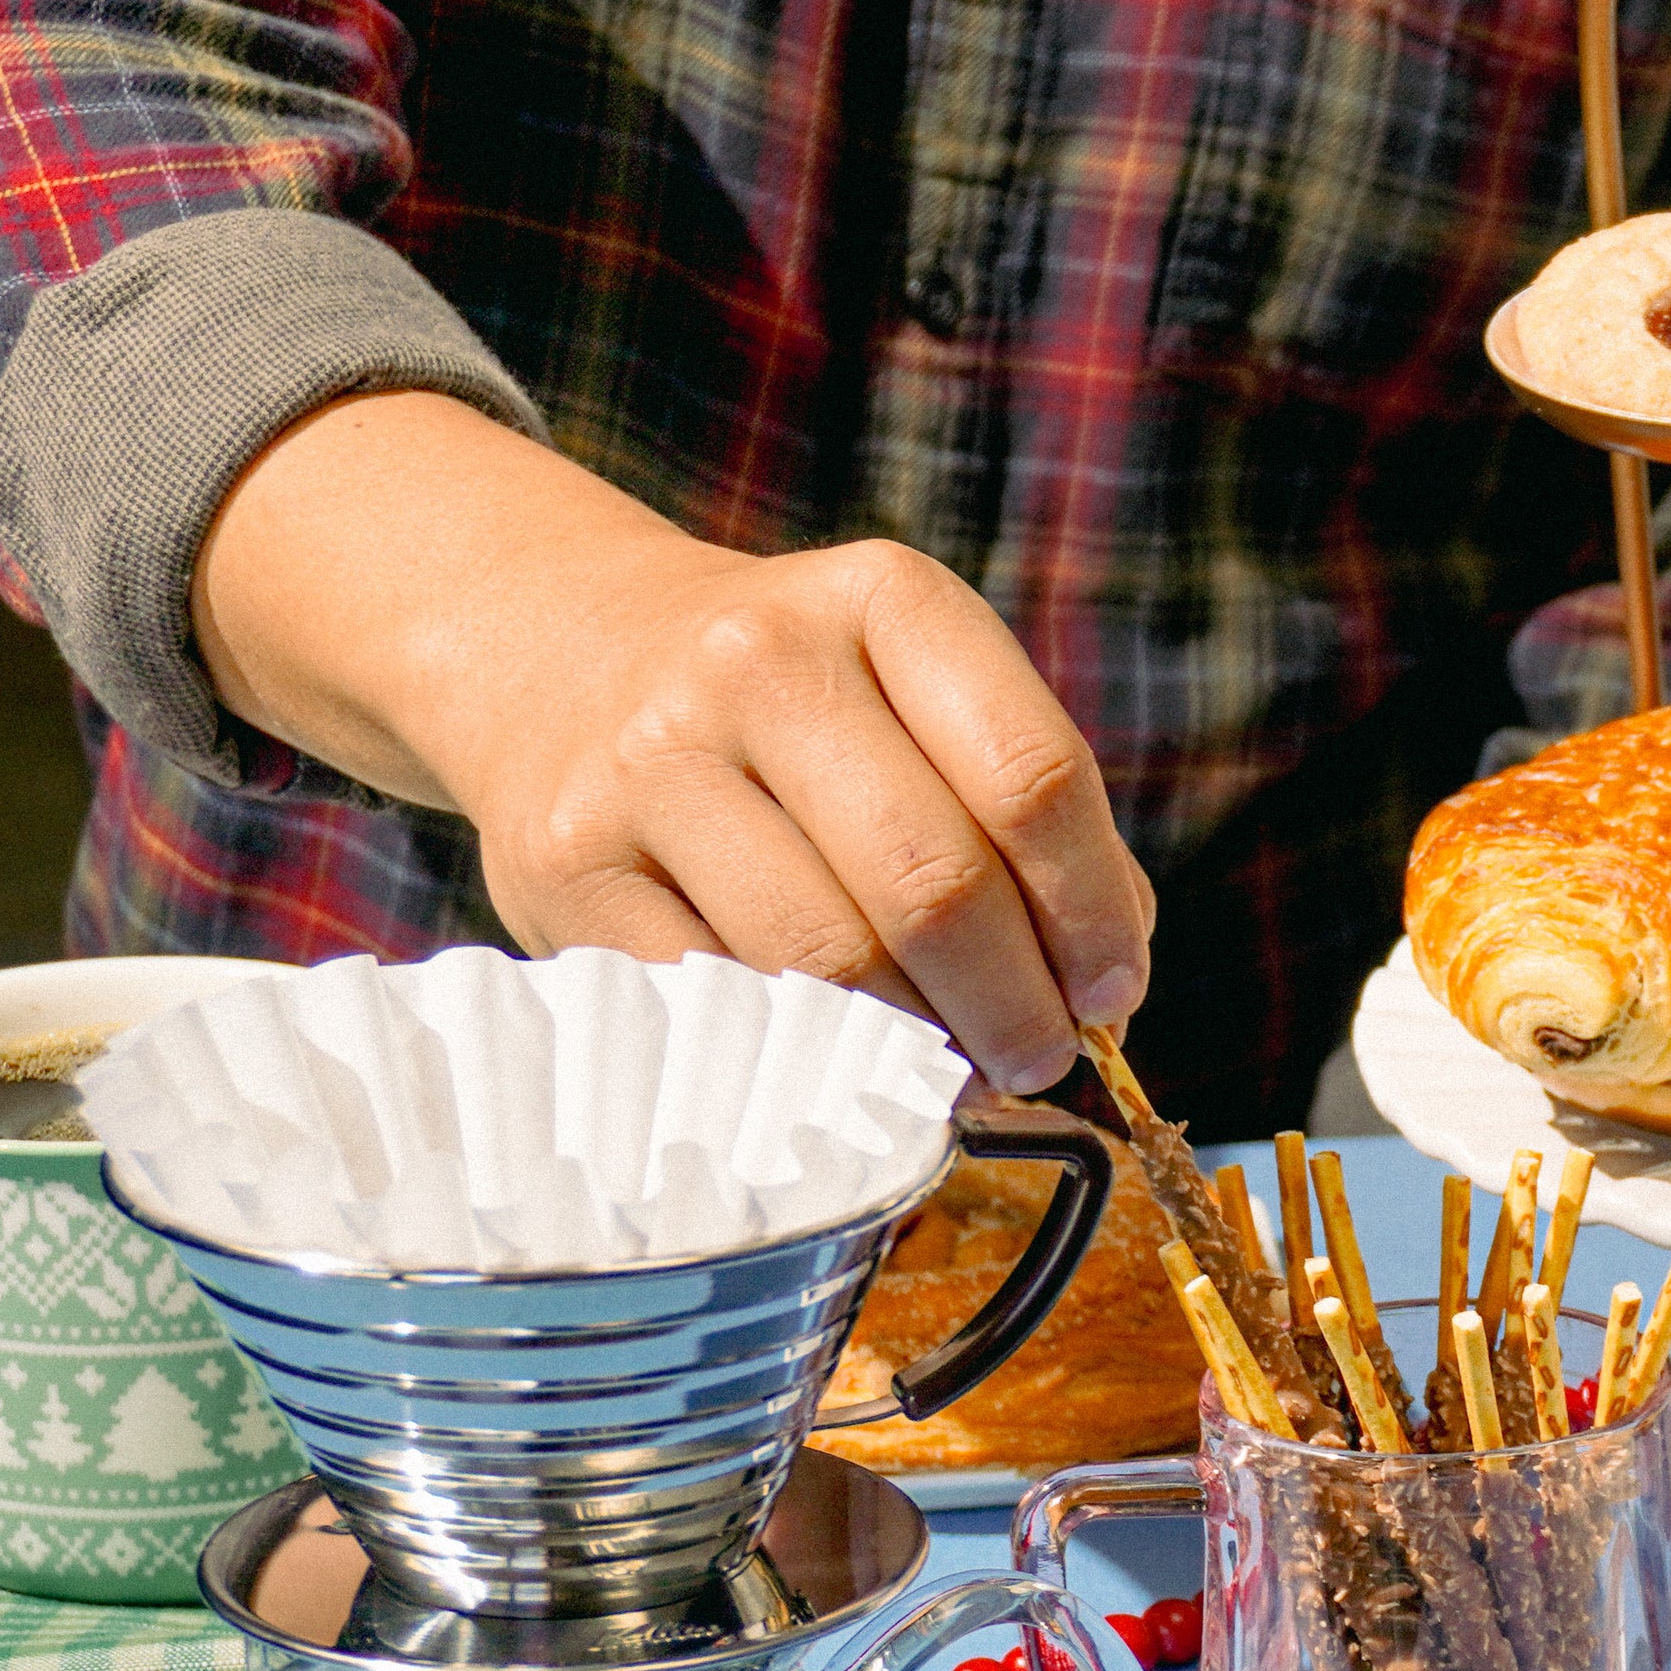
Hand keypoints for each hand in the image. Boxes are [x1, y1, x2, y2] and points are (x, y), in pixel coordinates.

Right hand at [190, 391, 1149, 1093]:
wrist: (557, 647)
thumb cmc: (796, 704)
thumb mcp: (916, 690)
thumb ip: (1022, 812)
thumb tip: (1105, 982)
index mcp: (883, 600)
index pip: (1031, 778)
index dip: (1091, 911)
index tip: (1113, 989)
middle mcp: (758, 661)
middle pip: (935, 882)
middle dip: (1015, 1004)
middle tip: (1041, 1059)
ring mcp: (650, 758)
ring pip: (829, 958)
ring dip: (918, 1046)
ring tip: (955, 1070)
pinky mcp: (566, 860)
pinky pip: (721, 1000)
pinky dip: (802, 1054)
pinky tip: (844, 1063)